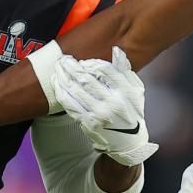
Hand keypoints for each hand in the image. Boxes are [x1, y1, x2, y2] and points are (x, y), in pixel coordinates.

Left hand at [53, 47, 157, 166]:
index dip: (91, 62)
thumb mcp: (136, 90)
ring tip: (58, 68)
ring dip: (63, 77)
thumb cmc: (132, 111)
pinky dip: (61, 92)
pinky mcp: (88, 123)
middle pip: (87, 79)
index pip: (105, 70)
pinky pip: (70, 104)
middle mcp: (112, 102)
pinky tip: (57, 84)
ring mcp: (99, 114)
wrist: (128, 142)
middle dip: (72, 66)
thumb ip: (125, 70)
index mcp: (125, 91)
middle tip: (64, 59)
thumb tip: (116, 50)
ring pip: (76, 90)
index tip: (84, 60)